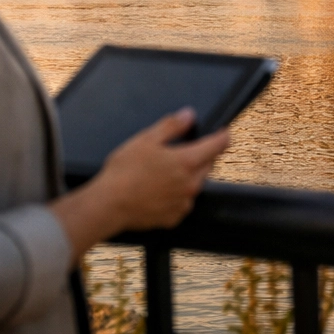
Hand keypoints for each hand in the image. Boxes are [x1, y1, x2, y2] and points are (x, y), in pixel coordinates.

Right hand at [50, 108, 229, 263]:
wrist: (109, 205)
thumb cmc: (124, 171)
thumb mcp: (146, 139)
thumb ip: (171, 125)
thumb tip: (189, 115)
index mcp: (186, 162)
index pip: (217, 146)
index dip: (222, 136)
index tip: (224, 132)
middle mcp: (190, 184)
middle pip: (208, 165)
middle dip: (202, 156)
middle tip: (183, 150)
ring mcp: (183, 203)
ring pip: (196, 184)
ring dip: (189, 176)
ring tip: (165, 172)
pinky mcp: (174, 217)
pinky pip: (183, 202)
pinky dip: (177, 195)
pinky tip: (159, 190)